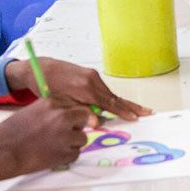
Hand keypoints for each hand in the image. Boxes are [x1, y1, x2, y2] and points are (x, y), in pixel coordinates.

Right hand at [0, 97, 95, 190]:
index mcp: (52, 103)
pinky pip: (76, 154)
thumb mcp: (32, 111)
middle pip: (85, 118)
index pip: (76, 104)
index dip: (72, 115)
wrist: (1, 152)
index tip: (67, 121)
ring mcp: (66, 135)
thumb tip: (68, 115)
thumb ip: (51, 111)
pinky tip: (51, 155)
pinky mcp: (66, 153)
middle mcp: (63, 116)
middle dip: (77, 126)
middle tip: (63, 134)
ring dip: (72, 143)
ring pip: (82, 138)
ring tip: (54, 146)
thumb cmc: (11, 132)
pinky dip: (67, 156)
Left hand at [5, 58, 151, 120]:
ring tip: (137, 111)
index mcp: (86, 88)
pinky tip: (119, 104)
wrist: (42, 67)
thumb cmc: (48, 87)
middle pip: (115, 97)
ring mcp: (93, 75)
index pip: (109, 103)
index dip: (123, 112)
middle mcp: (93, 79)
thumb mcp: (62, 103)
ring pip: (109, 94)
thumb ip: (81, 112)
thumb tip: (97, 123)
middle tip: (147, 111)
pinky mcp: (90, 74)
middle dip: (131, 106)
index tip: (134, 117)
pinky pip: (104, 90)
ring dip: (121, 103)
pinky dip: (111, 98)